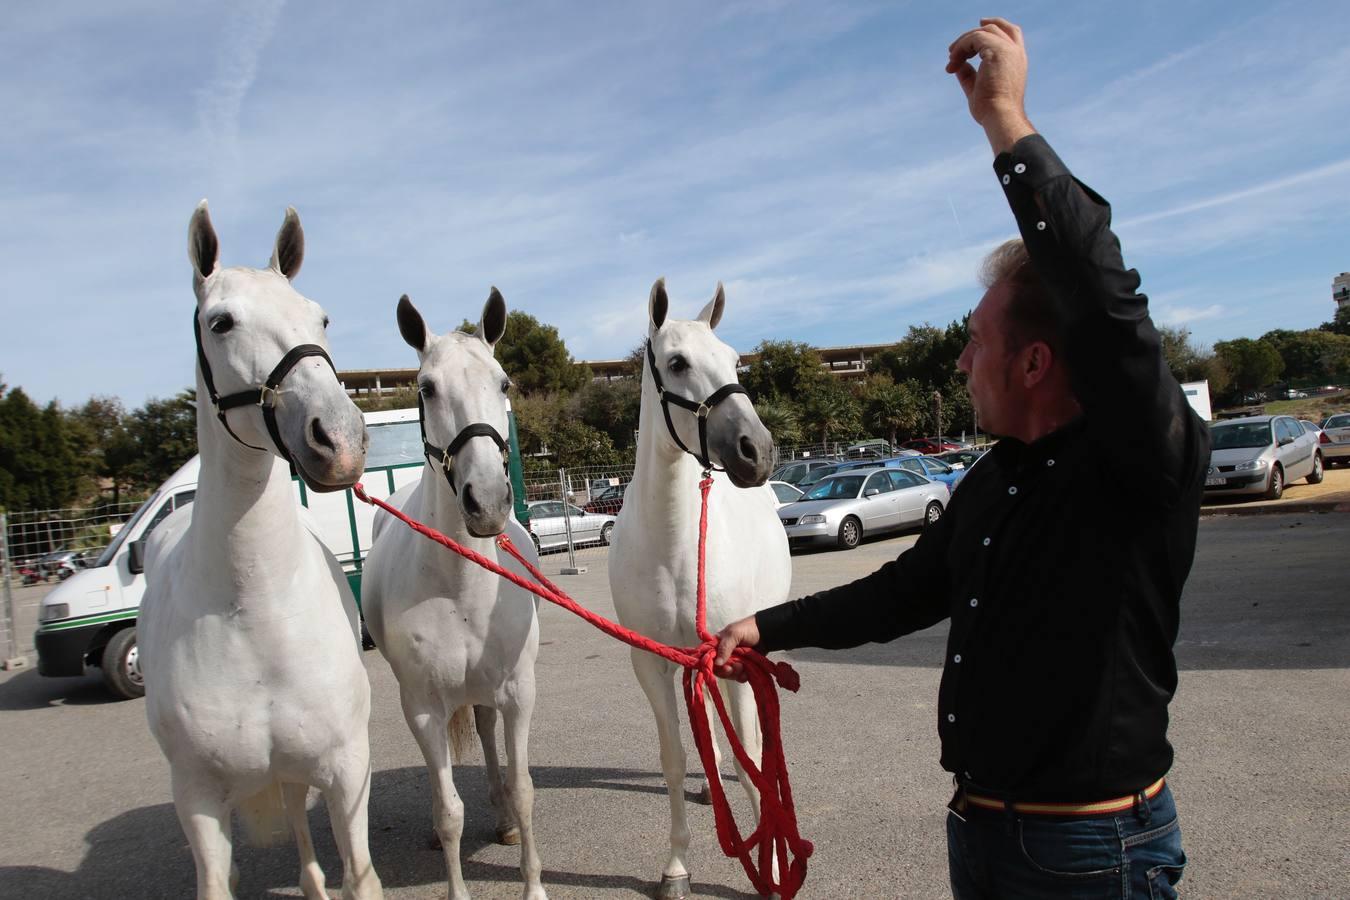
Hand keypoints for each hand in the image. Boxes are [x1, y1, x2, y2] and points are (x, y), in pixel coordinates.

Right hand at [713, 615, 760, 681]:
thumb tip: (717, 663)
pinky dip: (742, 676)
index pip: (708, 656)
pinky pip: (738, 677)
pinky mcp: (742, 667)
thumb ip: (725, 647)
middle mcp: (723, 654)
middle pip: (718, 669)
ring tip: (743, 666)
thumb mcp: (734, 634)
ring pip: (728, 674)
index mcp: (717, 644)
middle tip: (732, 668)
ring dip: (735, 673)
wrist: (767, 633)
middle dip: (725, 670)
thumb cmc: (748, 629)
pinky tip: (747, 672)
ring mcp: (733, 661)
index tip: (719, 666)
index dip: (711, 663)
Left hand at [945, 18, 1035, 152]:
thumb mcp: (978, 88)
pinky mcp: (997, 51)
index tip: (980, 23)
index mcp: (1017, 60)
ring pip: (982, 32)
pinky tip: (953, 64)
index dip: (996, 24)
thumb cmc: (991, 109)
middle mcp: (1015, 52)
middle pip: (995, 28)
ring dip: (962, 44)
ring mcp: (1008, 50)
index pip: (1011, 32)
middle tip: (952, 50)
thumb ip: (969, 74)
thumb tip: (957, 65)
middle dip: (971, 35)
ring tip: (951, 60)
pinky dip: (960, 48)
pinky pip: (974, 39)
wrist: (1000, 116)